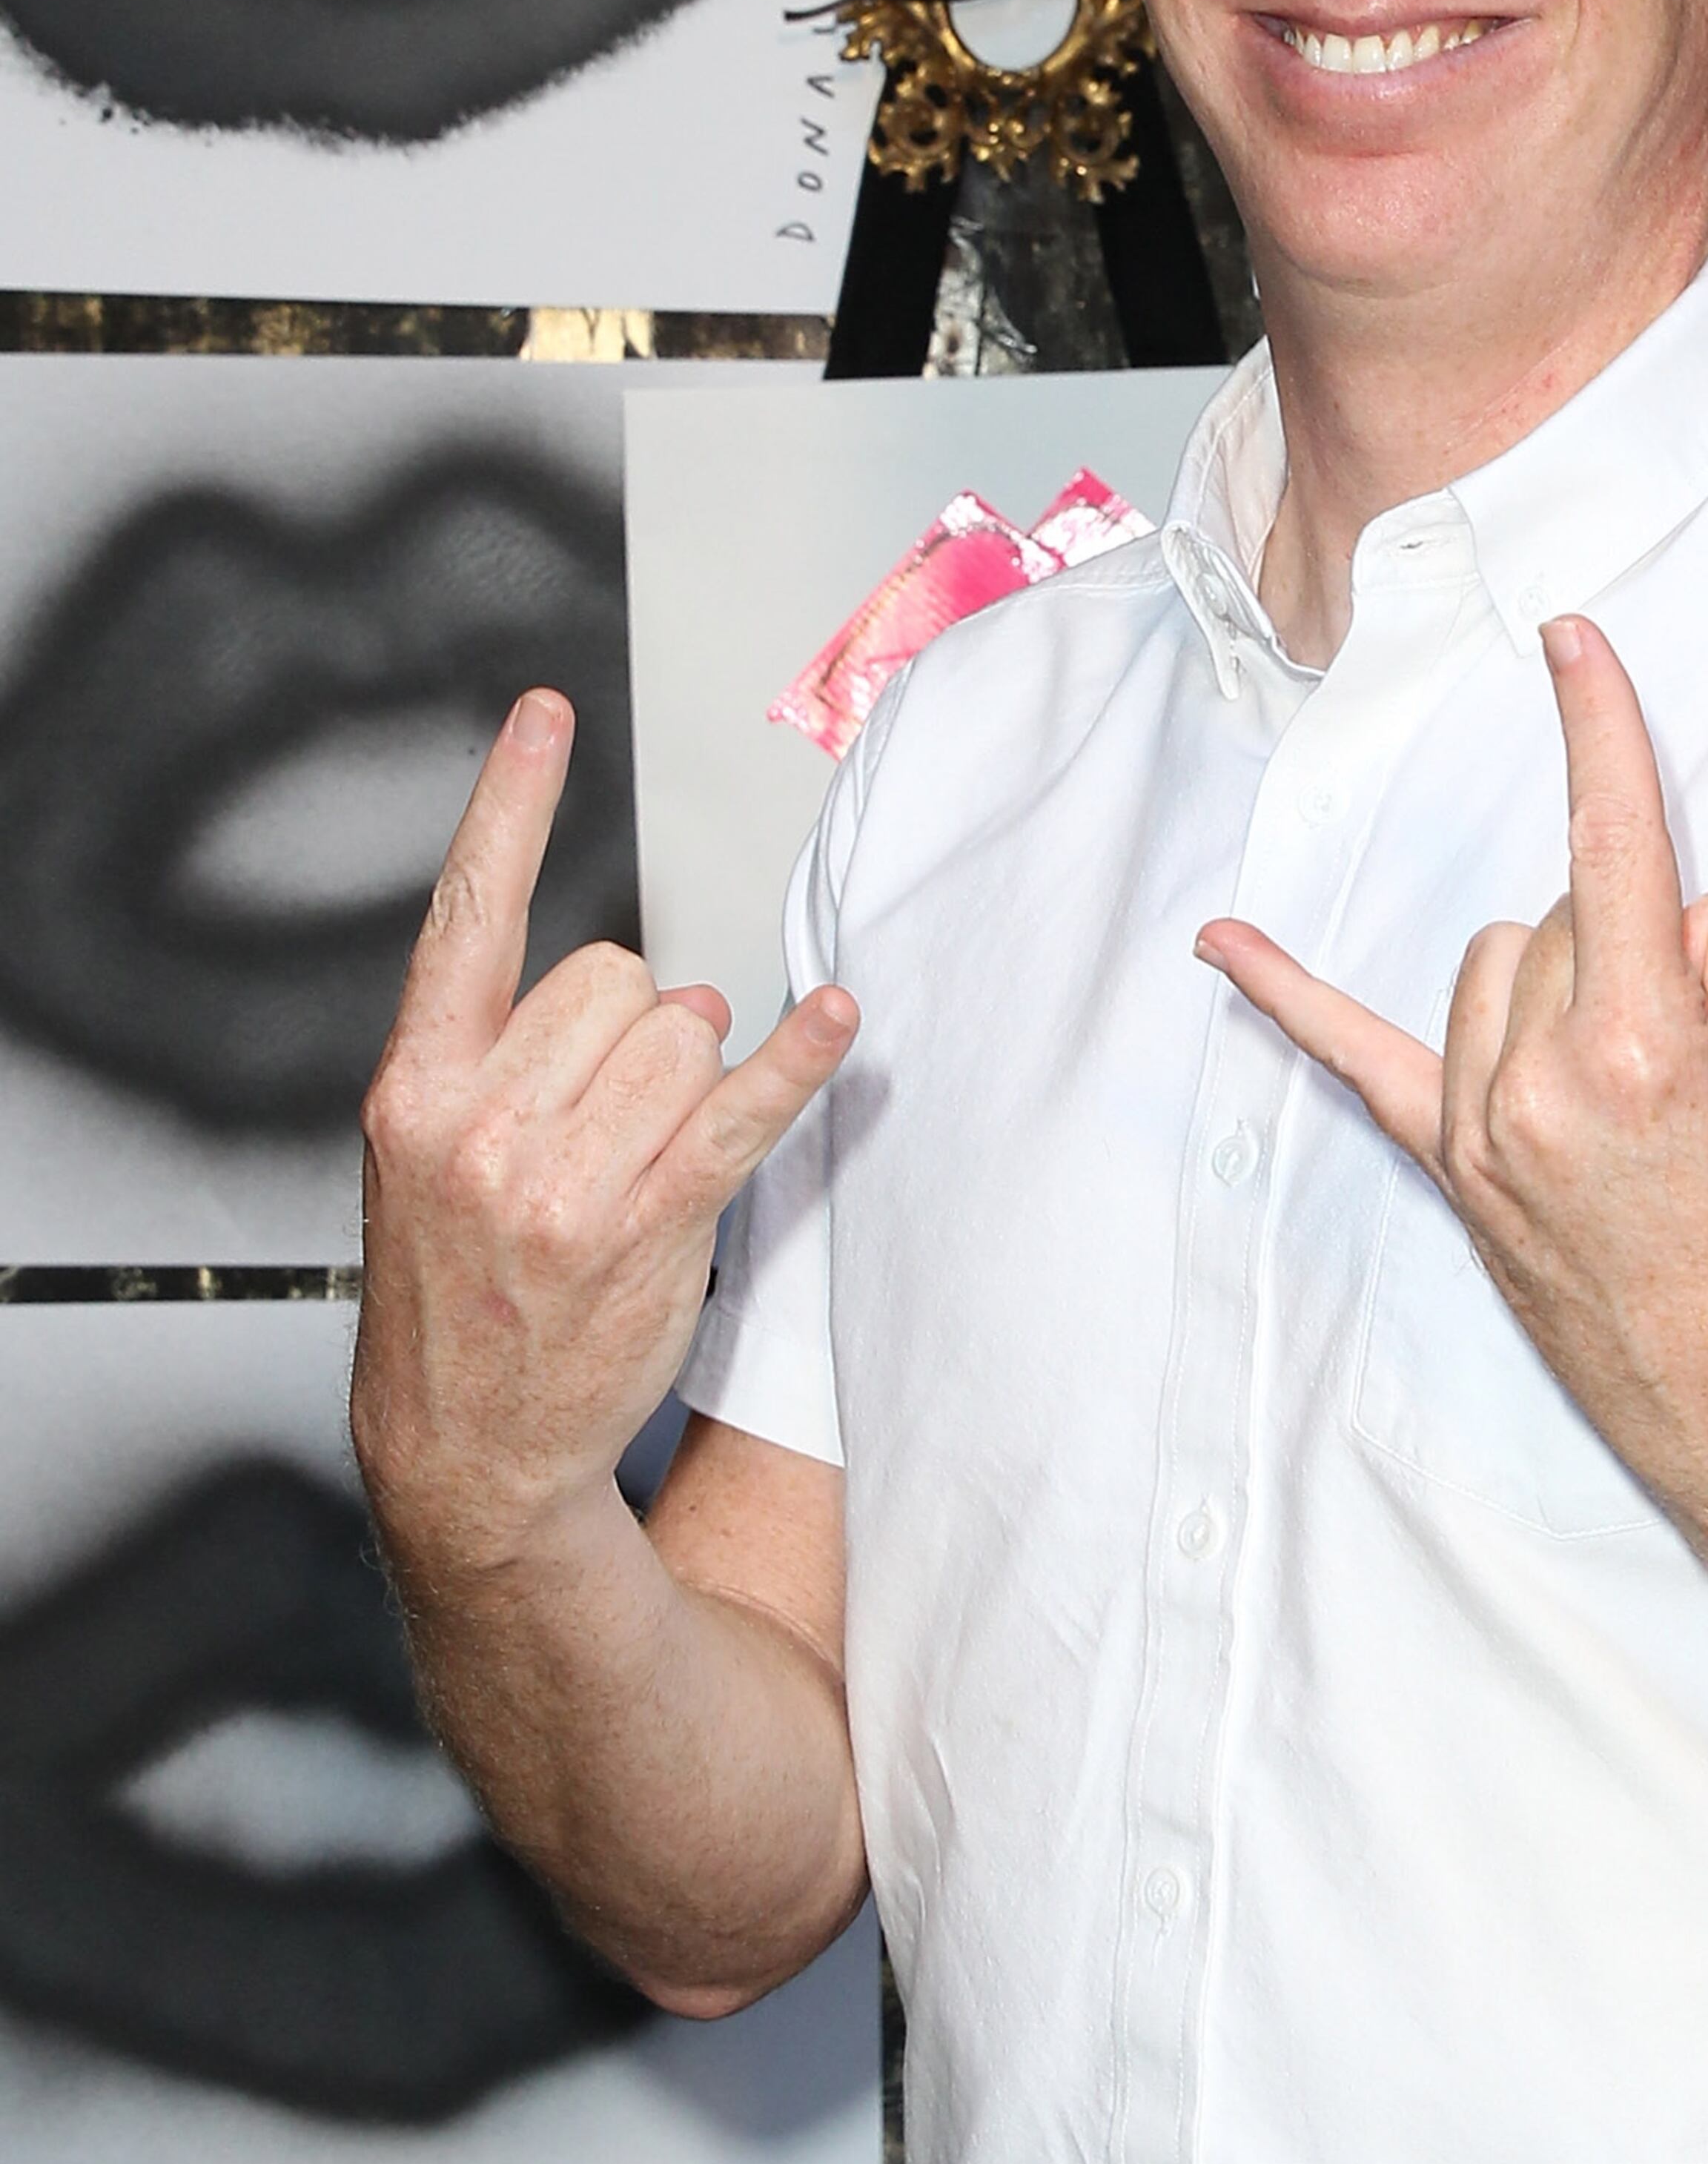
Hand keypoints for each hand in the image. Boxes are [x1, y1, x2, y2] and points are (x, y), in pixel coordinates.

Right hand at [351, 689, 856, 1578]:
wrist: (466, 1448)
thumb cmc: (460, 1297)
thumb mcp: (428, 1162)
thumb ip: (497, 1059)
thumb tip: (625, 984)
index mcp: (418, 1087)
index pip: (466, 913)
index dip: (510, 805)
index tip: (548, 715)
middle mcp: (483, 1120)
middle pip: (614, 977)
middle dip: (636, 1027)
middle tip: (608, 1119)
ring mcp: (563, 1177)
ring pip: (680, 1034)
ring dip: (691, 1075)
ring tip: (643, 1156)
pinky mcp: (646, 1224)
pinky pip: (740, 1110)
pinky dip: (798, 1060)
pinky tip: (834, 1017)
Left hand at [1196, 618, 1707, 1544]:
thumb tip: (1652, 911)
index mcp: (1639, 1039)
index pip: (1610, 841)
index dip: (1595, 725)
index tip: (1566, 639)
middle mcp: (1538, 1080)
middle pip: (1557, 915)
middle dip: (1625, 948)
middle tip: (1697, 1063)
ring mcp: (1480, 1131)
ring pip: (1490, 968)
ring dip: (1551, 986)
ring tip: (1631, 1091)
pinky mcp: (1451, 1174)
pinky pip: (1352, 1061)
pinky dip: (1286, 996)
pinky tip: (1221, 945)